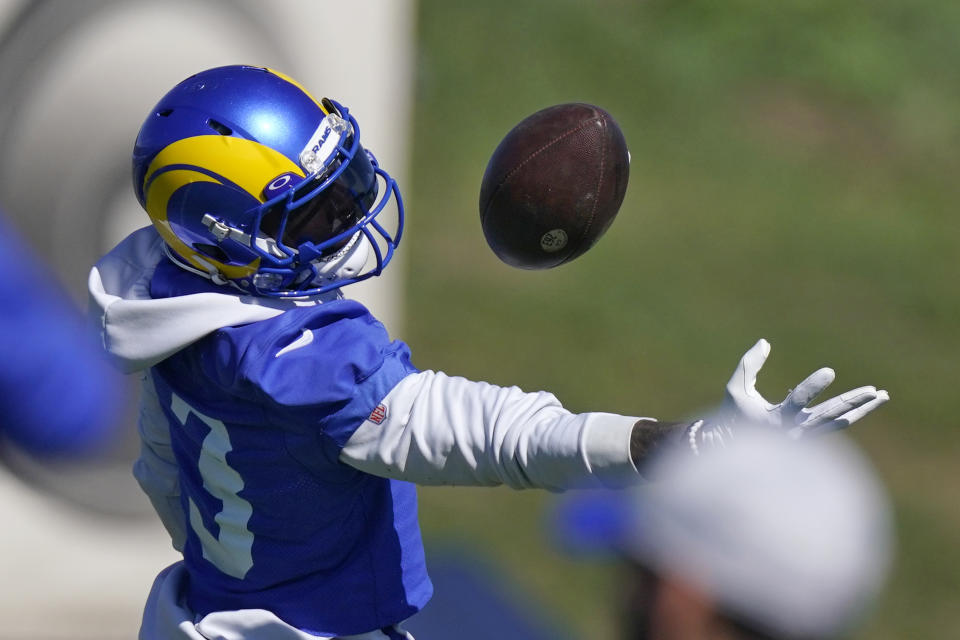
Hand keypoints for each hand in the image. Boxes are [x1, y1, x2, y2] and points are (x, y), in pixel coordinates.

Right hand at [689, 339, 888, 452]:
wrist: (735, 449)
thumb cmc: (734, 416)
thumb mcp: (735, 389)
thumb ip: (749, 365)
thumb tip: (765, 342)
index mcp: (775, 419)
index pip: (797, 401)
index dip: (812, 386)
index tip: (830, 371)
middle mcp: (794, 431)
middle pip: (830, 415)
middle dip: (853, 401)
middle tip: (874, 390)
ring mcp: (805, 437)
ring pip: (839, 422)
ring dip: (861, 409)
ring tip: (882, 395)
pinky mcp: (810, 437)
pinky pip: (836, 425)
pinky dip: (852, 414)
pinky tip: (867, 404)